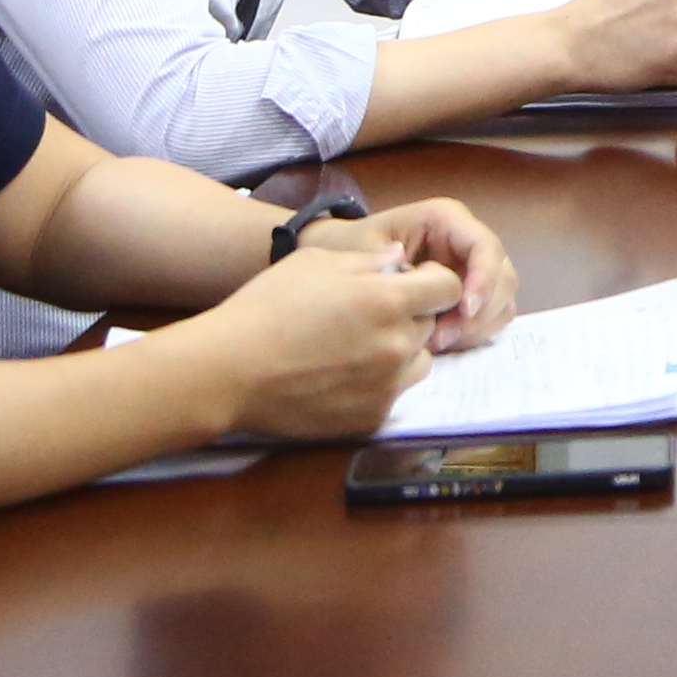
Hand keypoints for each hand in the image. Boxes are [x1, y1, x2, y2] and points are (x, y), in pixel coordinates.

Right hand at [180, 230, 459, 439]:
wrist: (229, 370)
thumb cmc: (267, 308)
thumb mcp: (317, 263)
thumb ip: (368, 259)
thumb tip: (399, 258)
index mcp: (389, 301)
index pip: (448, 287)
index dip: (432, 280)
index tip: (411, 282)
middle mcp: (397, 345)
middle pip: (430, 324)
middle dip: (410, 315)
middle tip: (369, 314)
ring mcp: (387, 386)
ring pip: (418, 362)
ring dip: (400, 351)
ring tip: (356, 346)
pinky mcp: (371, 418)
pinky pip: (393, 394)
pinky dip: (378, 383)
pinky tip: (341, 375)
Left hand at [363, 197, 516, 350]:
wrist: (343, 257)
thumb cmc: (352, 246)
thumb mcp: (362, 248)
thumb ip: (390, 263)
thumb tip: (418, 279)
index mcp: (447, 220)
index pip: (485, 247)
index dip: (484, 280)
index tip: (464, 311)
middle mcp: (467, 241)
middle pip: (503, 277)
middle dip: (479, 312)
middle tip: (441, 338)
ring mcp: (473, 269)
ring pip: (502, 299)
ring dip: (477, 327)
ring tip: (436, 342)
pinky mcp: (471, 293)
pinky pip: (491, 316)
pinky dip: (474, 333)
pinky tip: (442, 341)